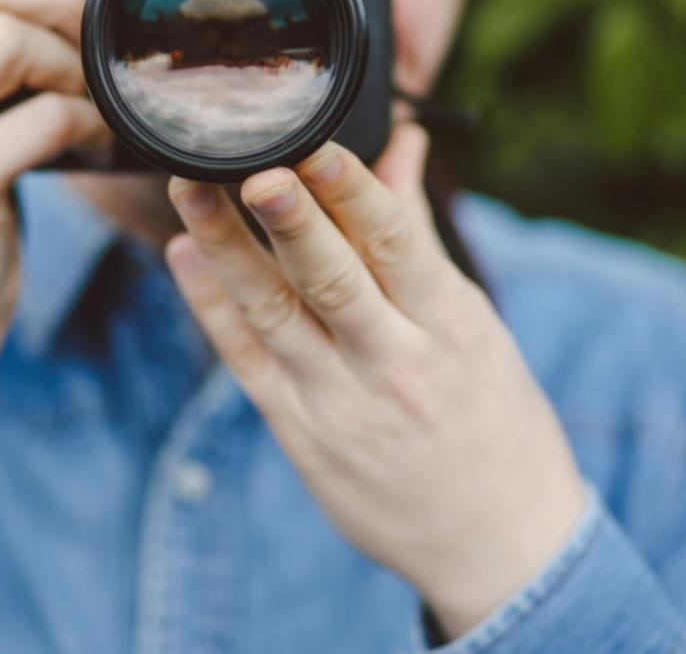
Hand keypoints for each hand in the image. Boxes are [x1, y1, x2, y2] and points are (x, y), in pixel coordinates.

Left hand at [164, 124, 585, 637]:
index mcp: (453, 328)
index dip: (353, 193)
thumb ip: (418, 233)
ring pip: (275, 317)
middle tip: (247, 164)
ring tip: (188, 191)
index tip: (315, 143)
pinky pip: (249, 363)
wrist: (500, 543)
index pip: (397, 246)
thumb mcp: (473, 323)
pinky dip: (213, 309)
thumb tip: (403, 142)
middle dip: (287, 221)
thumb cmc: (494, 417)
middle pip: (331, 280)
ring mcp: (342, 405)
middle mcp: (395, 365)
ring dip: (227, 252)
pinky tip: (185, 257)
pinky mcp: (302, 436)